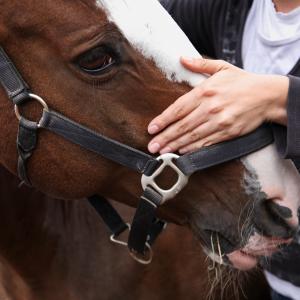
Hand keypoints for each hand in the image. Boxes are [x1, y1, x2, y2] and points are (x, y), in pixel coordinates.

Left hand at [147, 57, 288, 153]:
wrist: (267, 95)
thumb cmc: (243, 81)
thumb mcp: (222, 67)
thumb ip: (200, 65)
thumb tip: (182, 58)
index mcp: (205, 91)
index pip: (178, 108)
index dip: (163, 120)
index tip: (151, 128)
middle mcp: (210, 108)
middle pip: (182, 125)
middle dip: (165, 137)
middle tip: (152, 146)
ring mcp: (219, 122)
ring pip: (192, 136)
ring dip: (175, 145)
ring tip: (162, 151)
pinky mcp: (227, 133)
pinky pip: (206, 143)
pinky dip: (193, 148)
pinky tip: (181, 152)